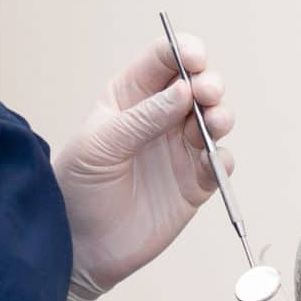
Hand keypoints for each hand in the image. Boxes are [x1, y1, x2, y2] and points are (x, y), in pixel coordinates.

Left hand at [56, 32, 232, 300]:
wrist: (80, 248)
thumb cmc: (77, 190)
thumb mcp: (99, 146)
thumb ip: (142, 118)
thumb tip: (184, 90)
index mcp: (130, 97)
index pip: (163, 60)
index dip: (183, 52)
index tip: (194, 59)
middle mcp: (159, 118)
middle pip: (197, 85)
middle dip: (208, 83)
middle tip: (205, 94)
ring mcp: (179, 150)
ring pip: (215, 120)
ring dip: (220, 116)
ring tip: (212, 124)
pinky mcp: (194, 183)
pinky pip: (221, 163)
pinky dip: (223, 158)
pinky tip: (212, 161)